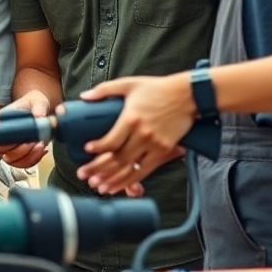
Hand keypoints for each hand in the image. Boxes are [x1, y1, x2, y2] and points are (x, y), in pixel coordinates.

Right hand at [0, 91, 51, 168]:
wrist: (39, 111)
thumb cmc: (33, 104)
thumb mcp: (37, 101)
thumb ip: (38, 107)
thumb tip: (39, 116)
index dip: (7, 142)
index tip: (24, 139)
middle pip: (2, 152)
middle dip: (21, 151)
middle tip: (35, 142)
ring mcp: (7, 148)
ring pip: (13, 161)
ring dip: (28, 156)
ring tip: (41, 145)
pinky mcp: (18, 155)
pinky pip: (23, 164)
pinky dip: (34, 159)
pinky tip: (42, 149)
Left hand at [74, 75, 192, 195]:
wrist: (188, 94)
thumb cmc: (158, 88)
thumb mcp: (129, 84)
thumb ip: (104, 90)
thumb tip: (85, 96)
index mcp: (131, 118)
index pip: (111, 141)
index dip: (97, 149)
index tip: (87, 150)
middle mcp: (142, 134)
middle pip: (117, 159)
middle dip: (98, 170)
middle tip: (84, 175)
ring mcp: (155, 145)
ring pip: (130, 169)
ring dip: (113, 180)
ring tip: (99, 187)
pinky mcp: (164, 151)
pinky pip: (145, 170)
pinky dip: (131, 181)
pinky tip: (119, 186)